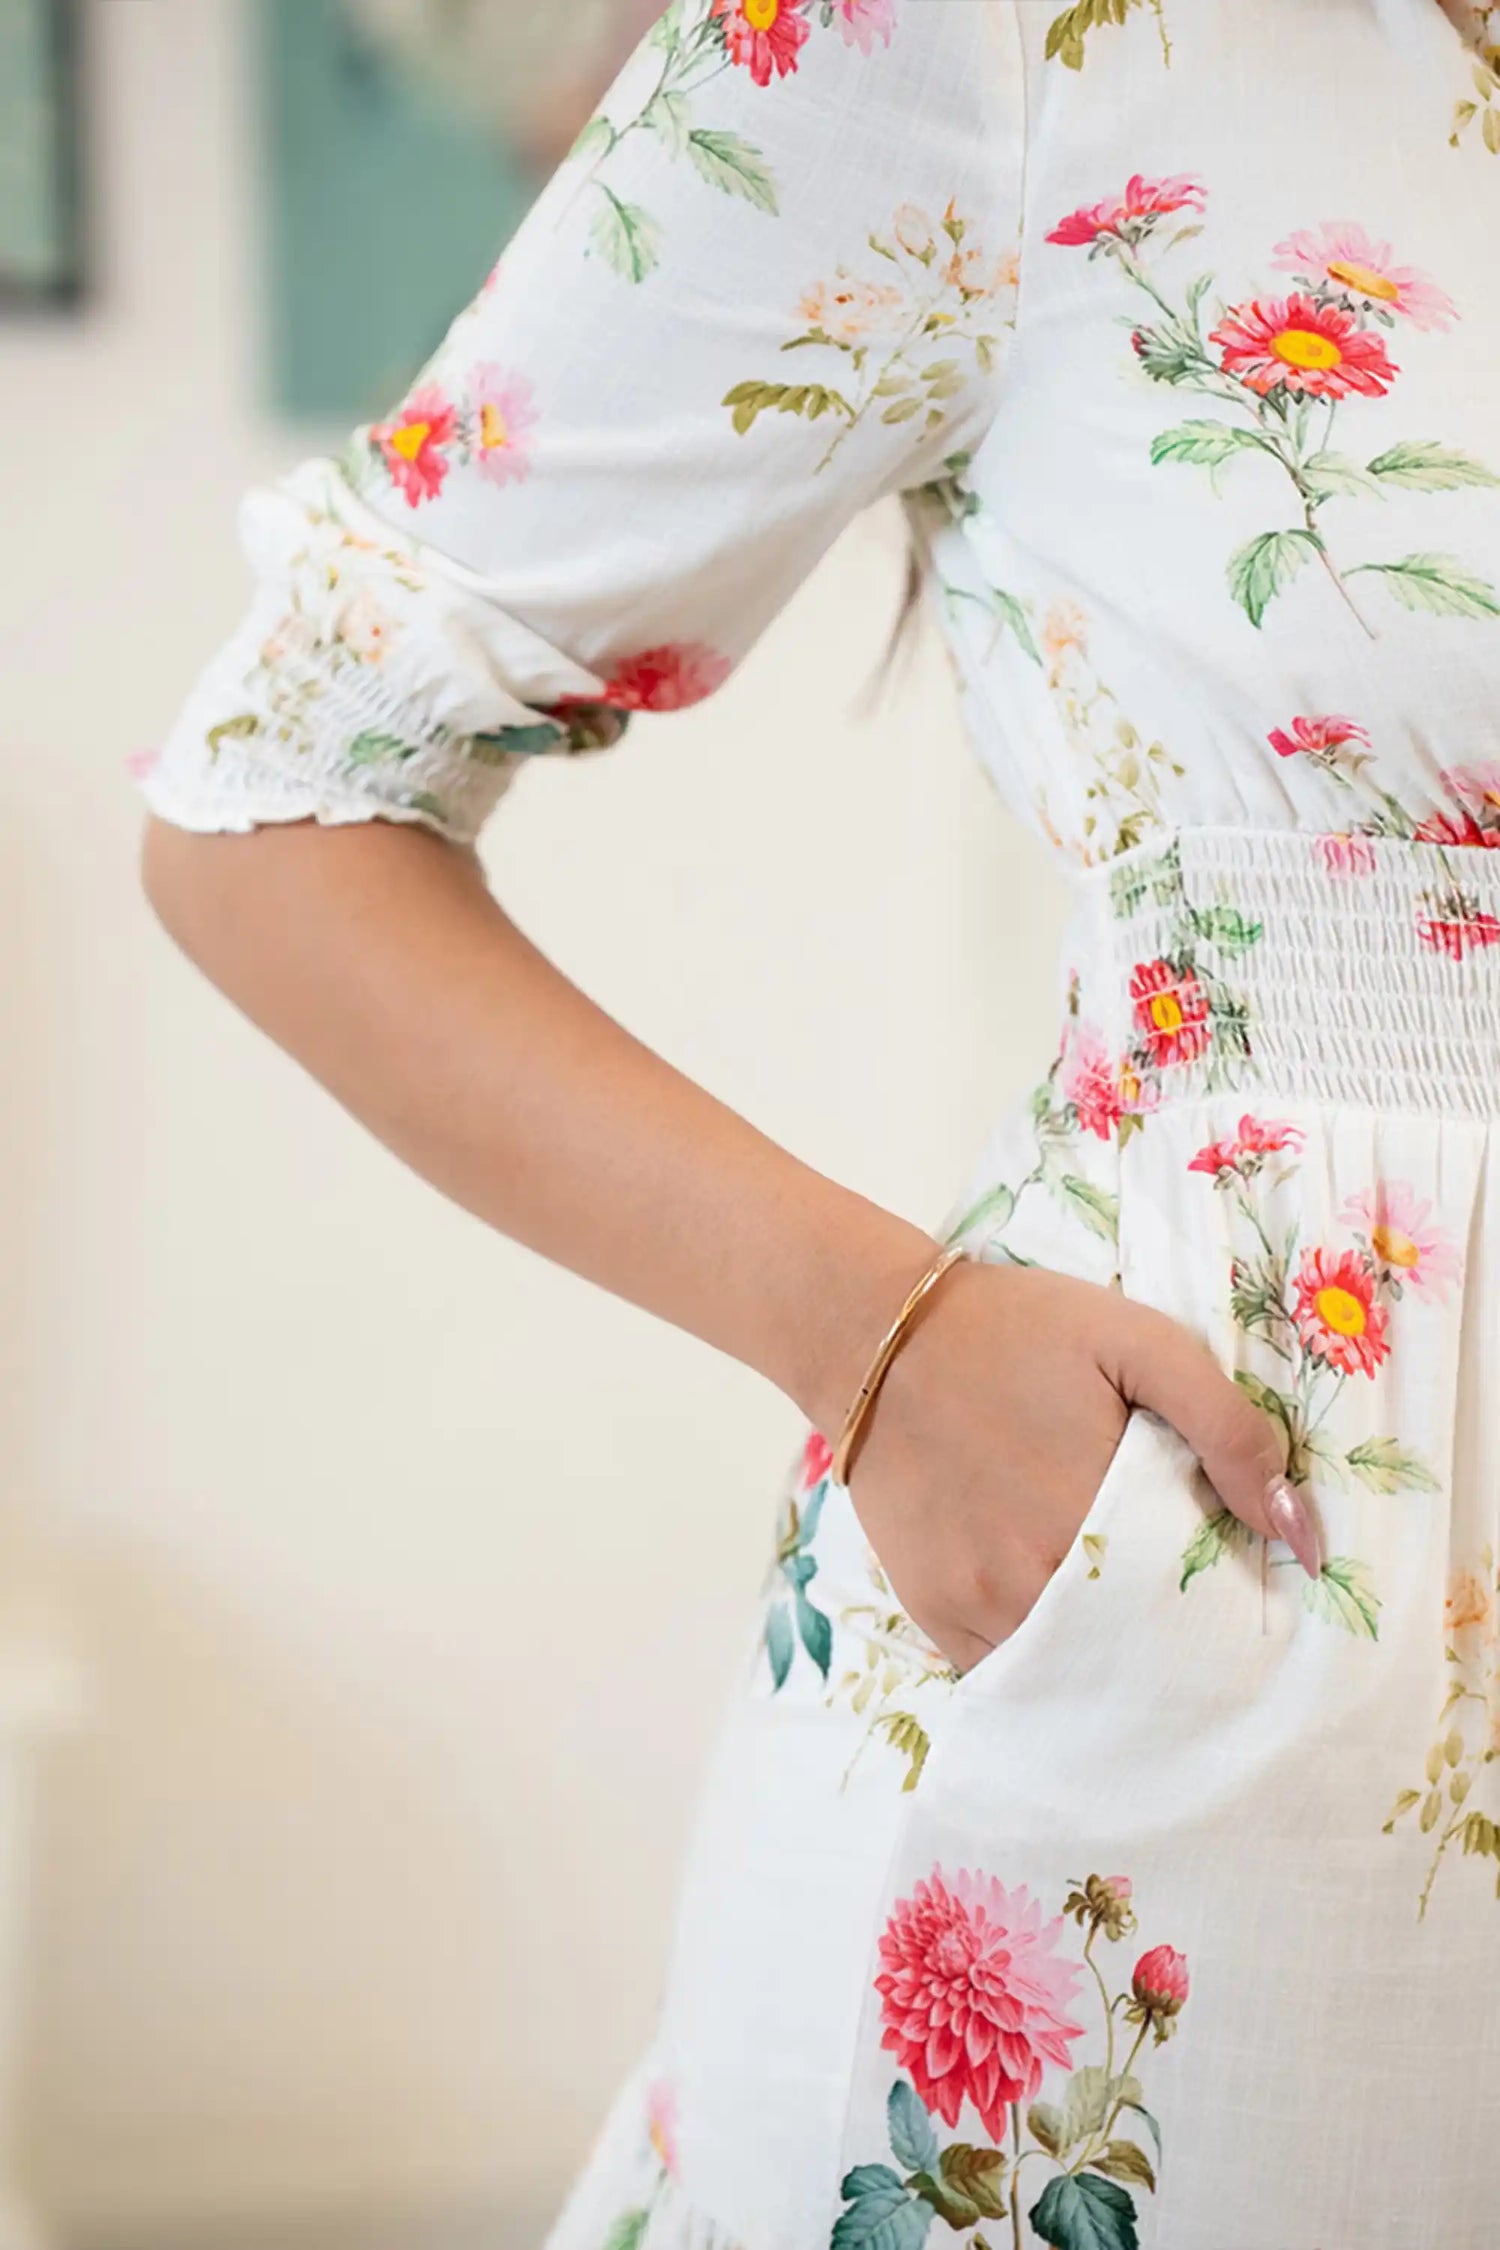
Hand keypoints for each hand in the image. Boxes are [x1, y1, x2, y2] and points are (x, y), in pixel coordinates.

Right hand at [831, 1255, 1318, 1676]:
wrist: (876, 1334)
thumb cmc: (1016, 1330)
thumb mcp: (1139, 1342)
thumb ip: (1226, 1429)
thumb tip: (1299, 1534)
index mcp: (1100, 1516)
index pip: (1195, 1605)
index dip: (1226, 1608)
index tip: (1246, 1600)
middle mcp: (1037, 1580)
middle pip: (1138, 1651)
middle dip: (1174, 1643)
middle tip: (1194, 1616)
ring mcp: (978, 1604)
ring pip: (1074, 1675)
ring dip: (1111, 1662)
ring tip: (1137, 1632)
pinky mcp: (934, 1612)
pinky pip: (1004, 1676)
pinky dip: (1043, 1667)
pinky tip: (1068, 1637)